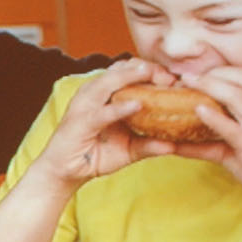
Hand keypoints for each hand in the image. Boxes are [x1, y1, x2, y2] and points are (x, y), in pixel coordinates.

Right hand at [30, 58, 177, 187]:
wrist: (66, 172)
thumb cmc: (96, 155)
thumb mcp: (129, 150)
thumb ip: (149, 144)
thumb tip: (175, 146)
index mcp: (106, 93)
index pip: (130, 70)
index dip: (152, 70)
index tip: (174, 80)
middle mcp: (94, 92)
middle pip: (122, 68)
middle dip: (147, 69)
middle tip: (170, 78)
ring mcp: (85, 104)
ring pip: (109, 81)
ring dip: (132, 77)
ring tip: (154, 77)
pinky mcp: (80, 121)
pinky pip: (102, 111)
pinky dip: (120, 107)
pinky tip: (137, 105)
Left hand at [165, 67, 241, 213]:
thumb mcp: (240, 151)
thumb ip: (211, 143)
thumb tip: (176, 144)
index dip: (222, 70)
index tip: (198, 73)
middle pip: (241, 80)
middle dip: (212, 73)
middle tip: (186, 76)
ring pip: (238, 97)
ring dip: (210, 86)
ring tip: (188, 83)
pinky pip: (234, 128)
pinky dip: (215, 117)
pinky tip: (199, 110)